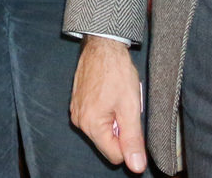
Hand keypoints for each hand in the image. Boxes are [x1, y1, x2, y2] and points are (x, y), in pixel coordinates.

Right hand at [70, 35, 146, 172]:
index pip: (115, 156)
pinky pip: (95, 119)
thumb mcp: (131, 108)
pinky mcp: (77, 103)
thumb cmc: (116, 73)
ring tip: (117, 100)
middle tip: (125, 109)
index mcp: (91, 125)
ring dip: (113, 121)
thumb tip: (136, 167)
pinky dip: (105, 113)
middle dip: (120, 131)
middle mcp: (79, 121)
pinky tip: (110, 96)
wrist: (102, 45)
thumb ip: (133, 140)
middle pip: (107, 144)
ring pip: (102, 131)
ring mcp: (76, 111)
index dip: (129, 143)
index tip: (132, 122)